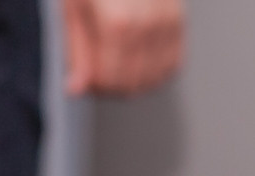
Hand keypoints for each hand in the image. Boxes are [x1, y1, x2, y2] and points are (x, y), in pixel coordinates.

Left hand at [63, 0, 183, 96]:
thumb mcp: (75, 6)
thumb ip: (77, 49)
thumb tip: (77, 88)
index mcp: (117, 22)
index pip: (109, 80)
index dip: (94, 86)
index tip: (84, 79)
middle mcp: (147, 24)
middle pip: (132, 83)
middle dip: (111, 86)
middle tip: (97, 72)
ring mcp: (168, 22)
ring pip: (154, 77)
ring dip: (133, 80)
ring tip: (115, 64)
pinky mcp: (179, 19)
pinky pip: (173, 63)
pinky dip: (155, 69)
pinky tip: (138, 61)